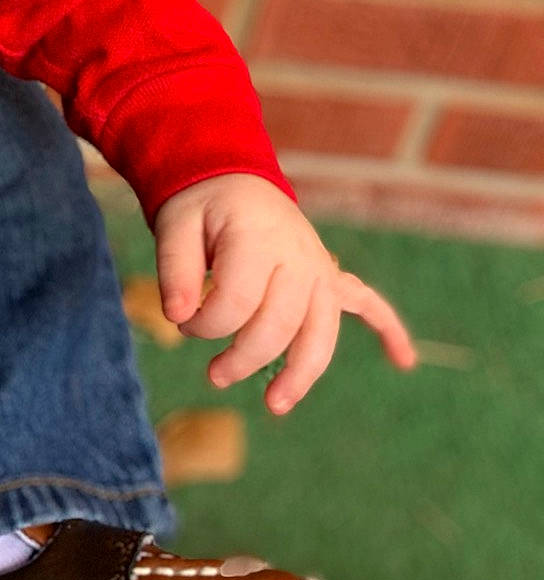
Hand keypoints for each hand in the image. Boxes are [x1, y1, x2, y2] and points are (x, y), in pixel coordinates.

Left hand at [152, 172, 417, 413]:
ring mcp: (319, 267)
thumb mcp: (174, 224)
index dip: (204, 324)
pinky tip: (404, 359)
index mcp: (258, 239)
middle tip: (215, 375)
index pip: (236, 303)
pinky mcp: (329, 275)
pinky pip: (367, 302)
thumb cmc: (201, 204)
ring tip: (276, 405)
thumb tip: (177, 314)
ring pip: (321, 331)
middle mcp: (299, 256)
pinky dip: (387, 328)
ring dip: (302, 373)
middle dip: (245, 359)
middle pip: (281, 326)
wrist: (230, 174)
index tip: (182, 321)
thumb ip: (175, 269)